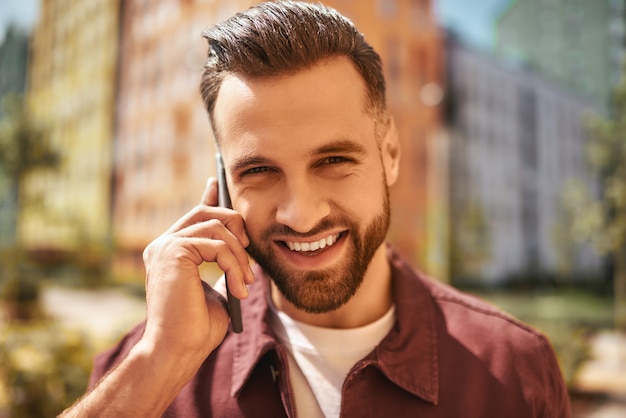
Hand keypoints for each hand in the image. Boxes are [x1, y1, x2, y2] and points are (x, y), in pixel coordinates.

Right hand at [140, 177, 253, 362]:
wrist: (178, 350)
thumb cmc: (197, 328)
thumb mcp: (217, 291)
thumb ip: (222, 266)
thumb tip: (240, 249)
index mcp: (171, 252)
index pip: (192, 216)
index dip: (208, 198)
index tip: (217, 182)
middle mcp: (163, 245)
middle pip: (205, 212)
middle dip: (235, 225)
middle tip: (248, 251)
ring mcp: (165, 246)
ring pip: (216, 227)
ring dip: (240, 255)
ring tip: (245, 283)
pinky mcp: (172, 252)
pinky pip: (217, 245)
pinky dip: (234, 266)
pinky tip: (238, 289)